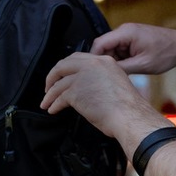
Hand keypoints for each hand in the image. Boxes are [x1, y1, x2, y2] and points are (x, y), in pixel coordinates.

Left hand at [41, 53, 168, 140]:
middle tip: (49, 87)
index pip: (78, 58)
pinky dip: (54, 104)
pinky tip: (53, 109)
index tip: (61, 76)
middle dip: (52, 77)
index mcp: (104, 61)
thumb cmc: (127, 107)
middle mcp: (92, 65)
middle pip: (63, 65)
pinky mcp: (76, 91)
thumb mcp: (115, 83)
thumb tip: (85, 87)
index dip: (66, 68)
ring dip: (50, 95)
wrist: (129, 116)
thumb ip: (99, 79)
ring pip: (59, 84)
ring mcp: (83, 77)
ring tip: (47, 103)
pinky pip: (59, 98)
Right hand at [91, 23, 175, 74]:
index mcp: (125, 32)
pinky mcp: (132, 40)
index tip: (93, 73)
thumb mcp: (143, 64)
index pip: (99, 44)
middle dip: (106, 62)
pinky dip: (122, 60)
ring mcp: (128, 35)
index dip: (94, 59)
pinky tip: (130, 68)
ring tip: (125, 72)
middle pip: (104, 47)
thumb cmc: (167, 52)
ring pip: (112, 50)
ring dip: (115, 62)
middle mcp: (124, 30)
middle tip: (110, 76)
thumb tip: (106, 74)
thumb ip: (122, 68)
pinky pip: (120, 50)